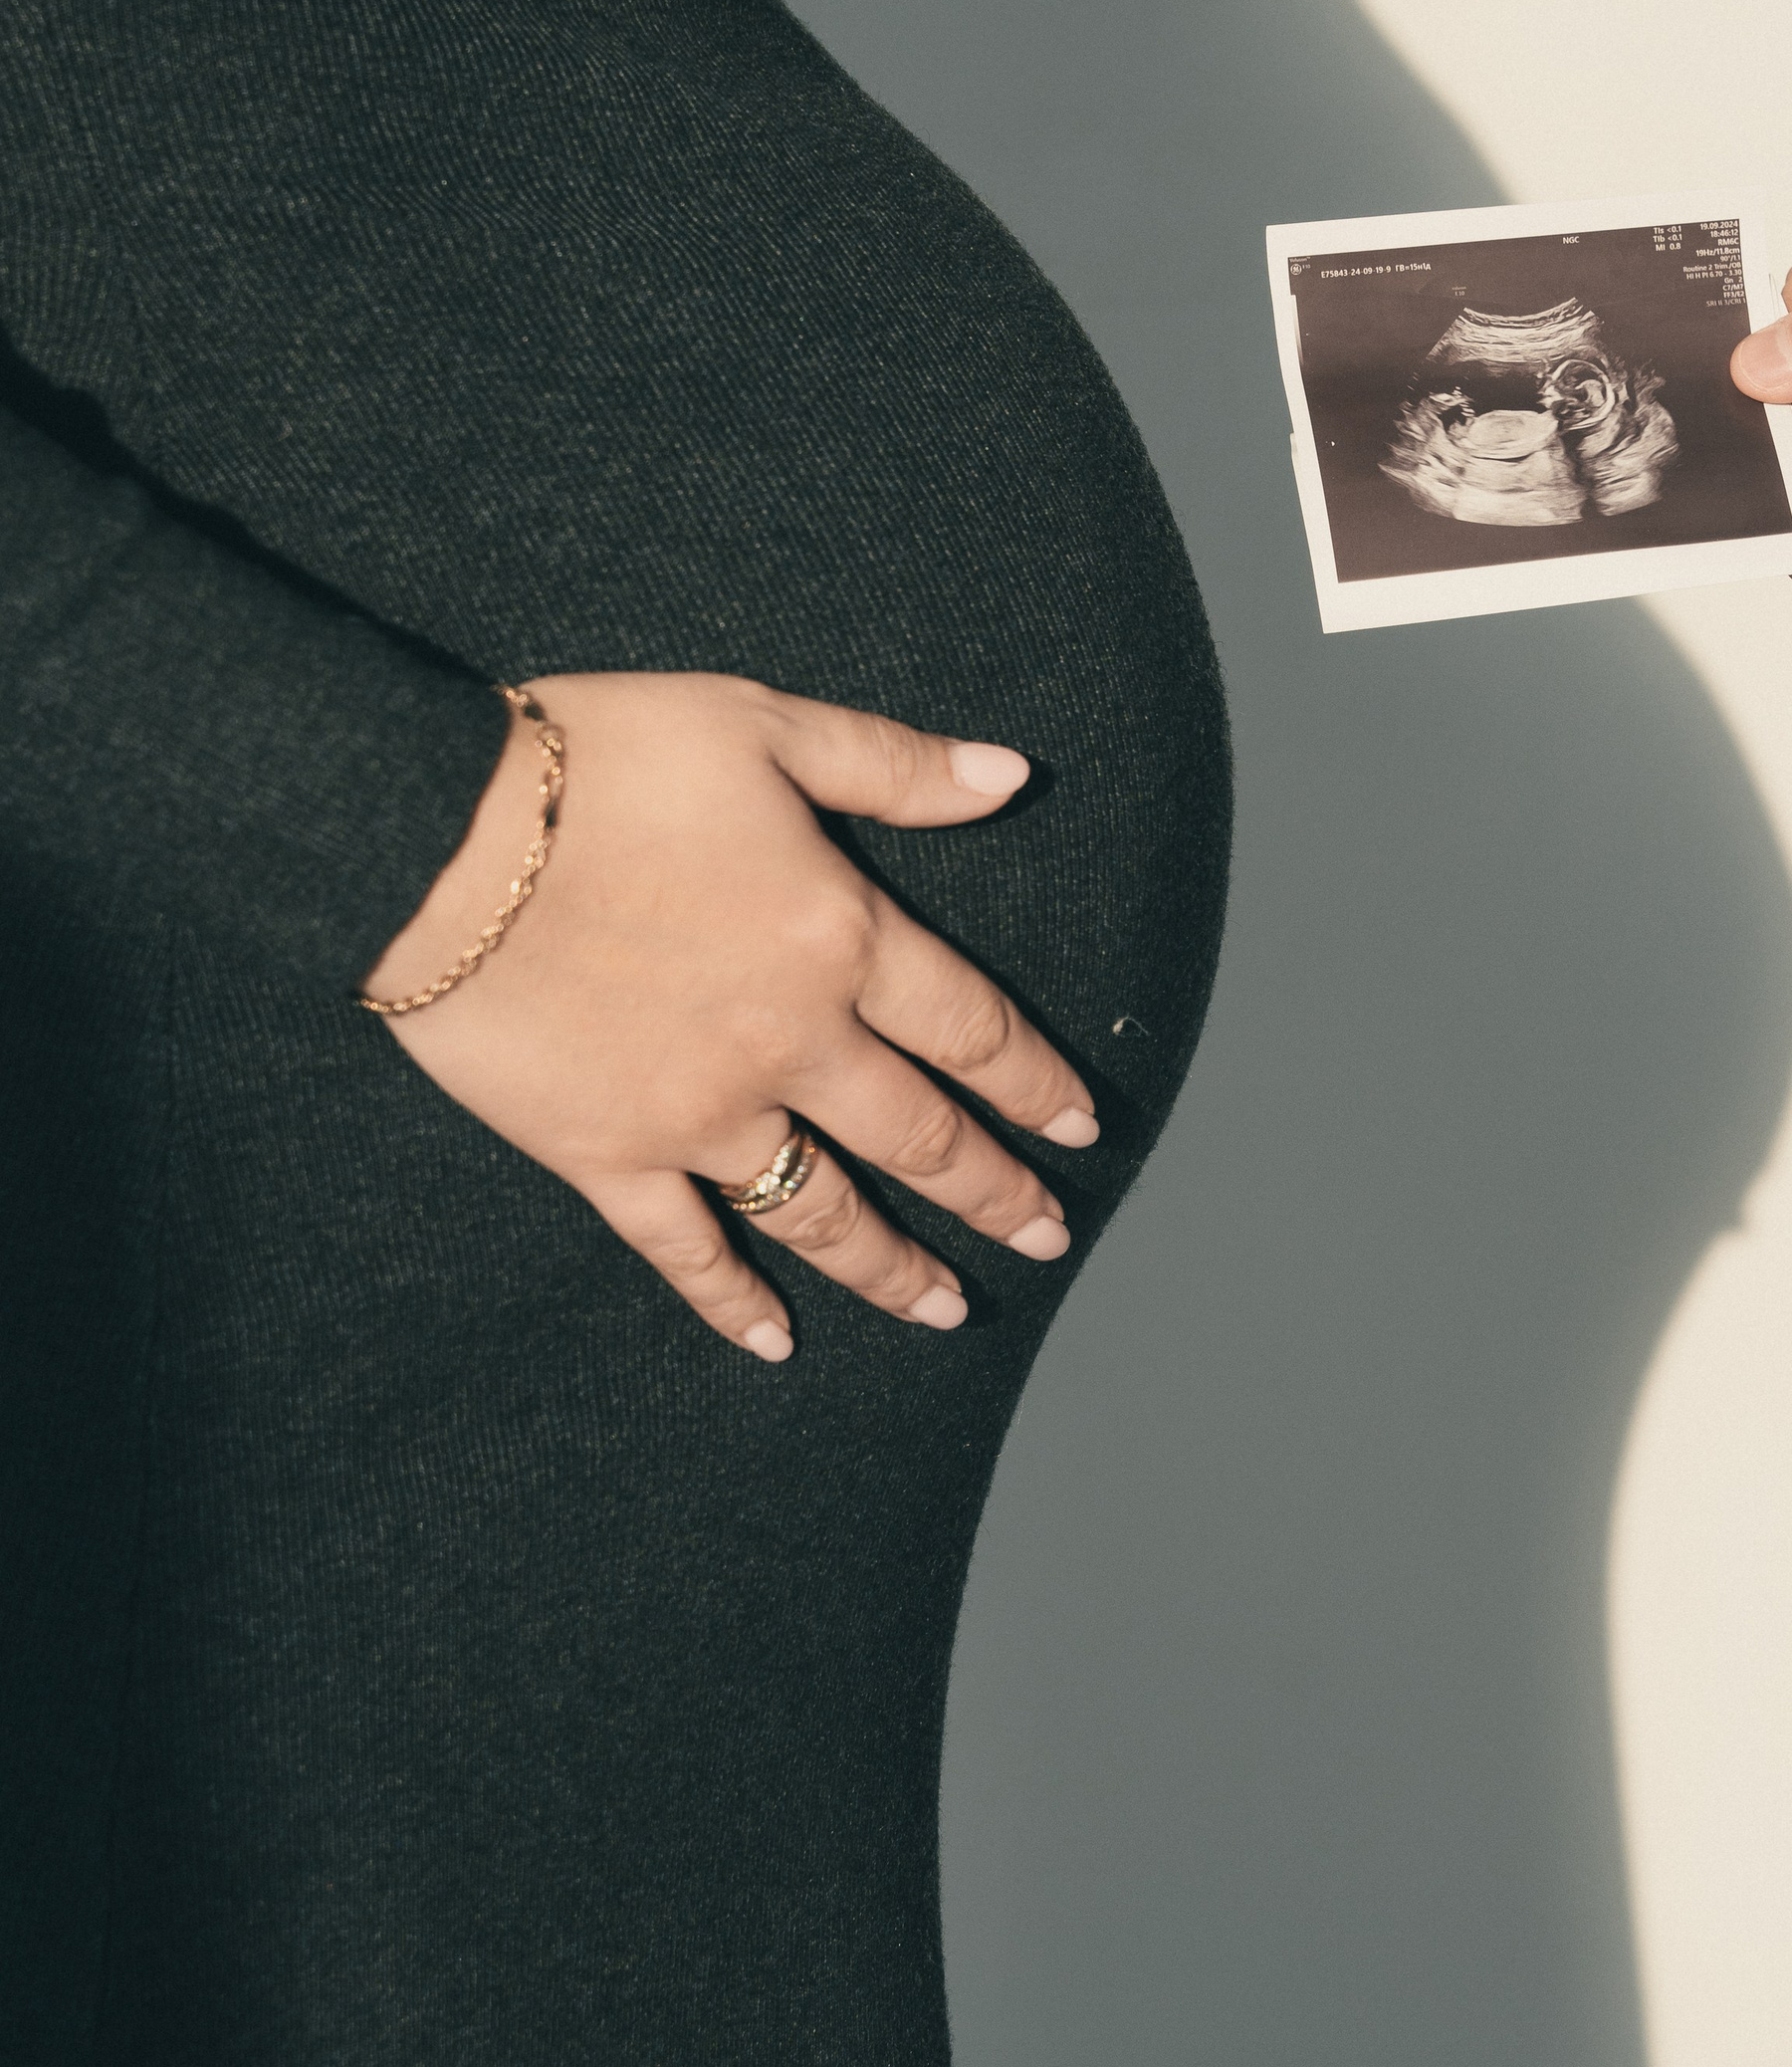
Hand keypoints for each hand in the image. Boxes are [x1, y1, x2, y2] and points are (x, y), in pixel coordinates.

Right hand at [363, 673, 1098, 1360]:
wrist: (436, 834)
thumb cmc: (599, 760)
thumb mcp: (763, 726)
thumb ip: (894, 766)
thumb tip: (1012, 774)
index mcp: (840, 939)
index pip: (972, 1029)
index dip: (1035, 1082)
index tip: (1082, 1129)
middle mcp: (791, 1043)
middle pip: (920, 1136)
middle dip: (993, 1191)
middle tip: (1044, 1238)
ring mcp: (700, 1113)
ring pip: (823, 1211)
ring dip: (892, 1265)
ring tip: (947, 1308)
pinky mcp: (606, 1156)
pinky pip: (685, 1248)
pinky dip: (732, 1301)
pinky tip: (775, 1340)